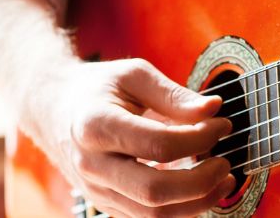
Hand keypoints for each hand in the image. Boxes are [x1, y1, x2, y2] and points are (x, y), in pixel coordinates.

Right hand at [30, 58, 235, 217]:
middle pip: (154, 191)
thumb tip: (213, 110)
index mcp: (95, 125)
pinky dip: (180, 209)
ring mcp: (96, 190)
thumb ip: (173, 94)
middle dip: (201, 182)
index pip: (158, 145)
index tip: (221, 124)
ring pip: (152, 215)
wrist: (54, 109)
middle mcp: (92, 164)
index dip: (199, 138)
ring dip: (197, 203)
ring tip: (223, 180)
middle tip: (225, 161)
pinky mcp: (105, 204)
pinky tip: (200, 188)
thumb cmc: (98, 88)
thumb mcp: (133, 75)